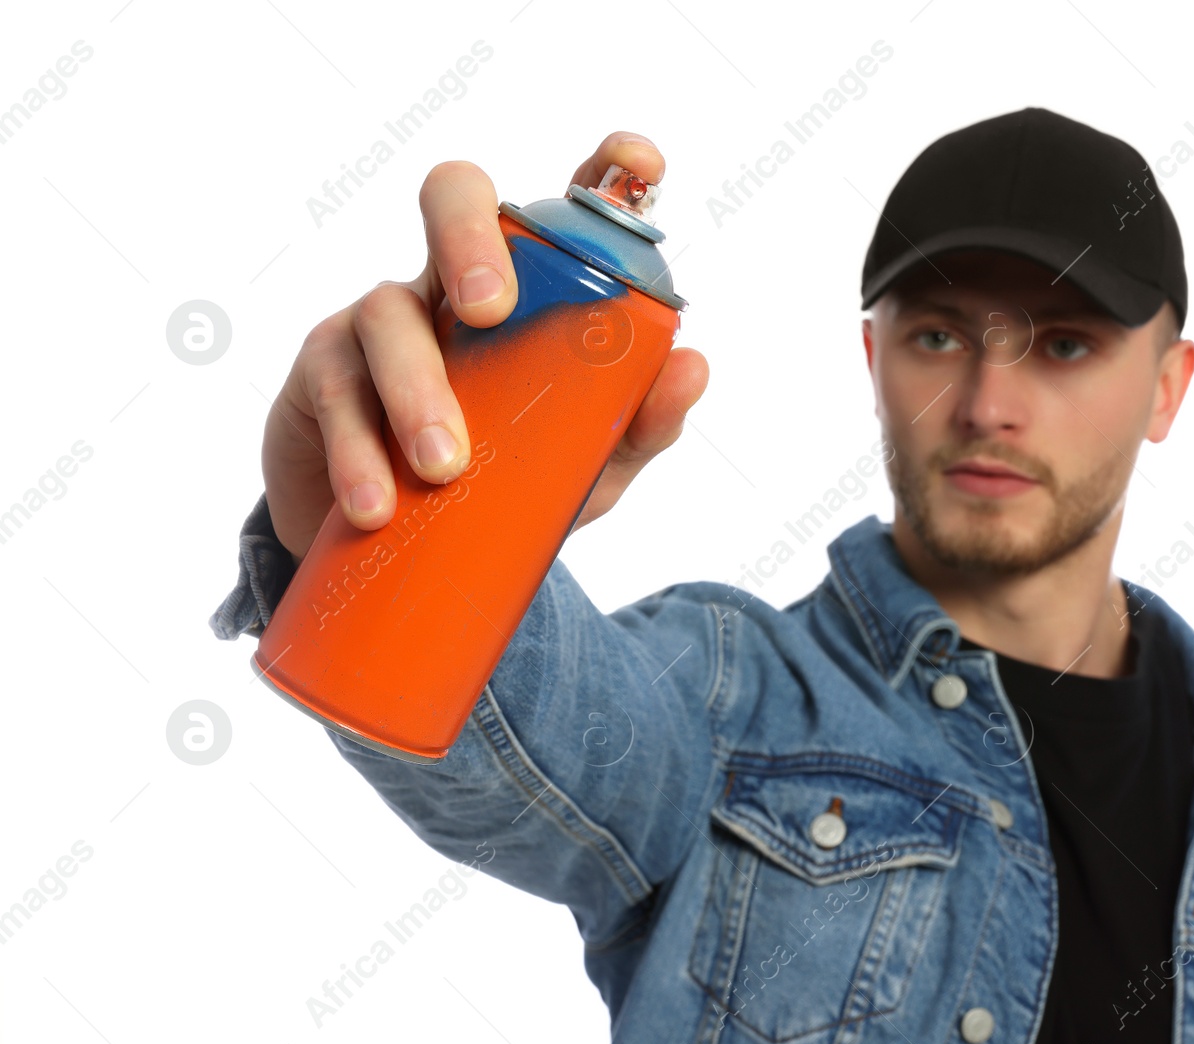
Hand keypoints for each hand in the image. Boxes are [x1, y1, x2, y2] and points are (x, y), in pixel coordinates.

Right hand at [259, 132, 707, 562]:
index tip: (640, 162)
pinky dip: (360, 450)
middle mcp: (454, 284)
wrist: (397, 555)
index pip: (563, 212)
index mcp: (529, 293)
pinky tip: (379, 500)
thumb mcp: (583, 468)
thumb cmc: (500, 485)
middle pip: (453, 199)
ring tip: (444, 464)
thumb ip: (637, 424)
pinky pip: (336, 391)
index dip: (606, 171)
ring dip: (417, 389)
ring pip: (388, 311)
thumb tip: (693, 365)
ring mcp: (381, 320)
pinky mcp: (323, 374)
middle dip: (470, 236)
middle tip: (490, 310)